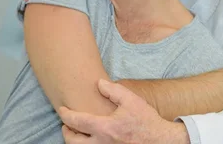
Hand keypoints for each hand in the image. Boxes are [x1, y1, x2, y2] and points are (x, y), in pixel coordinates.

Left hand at [59, 79, 189, 143]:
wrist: (160, 141)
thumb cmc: (146, 121)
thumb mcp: (131, 100)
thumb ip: (113, 90)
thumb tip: (99, 84)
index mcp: (105, 128)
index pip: (77, 122)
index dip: (66, 114)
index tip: (62, 109)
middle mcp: (102, 143)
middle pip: (72, 142)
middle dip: (66, 132)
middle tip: (66, 124)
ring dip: (75, 141)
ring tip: (76, 133)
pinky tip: (89, 139)